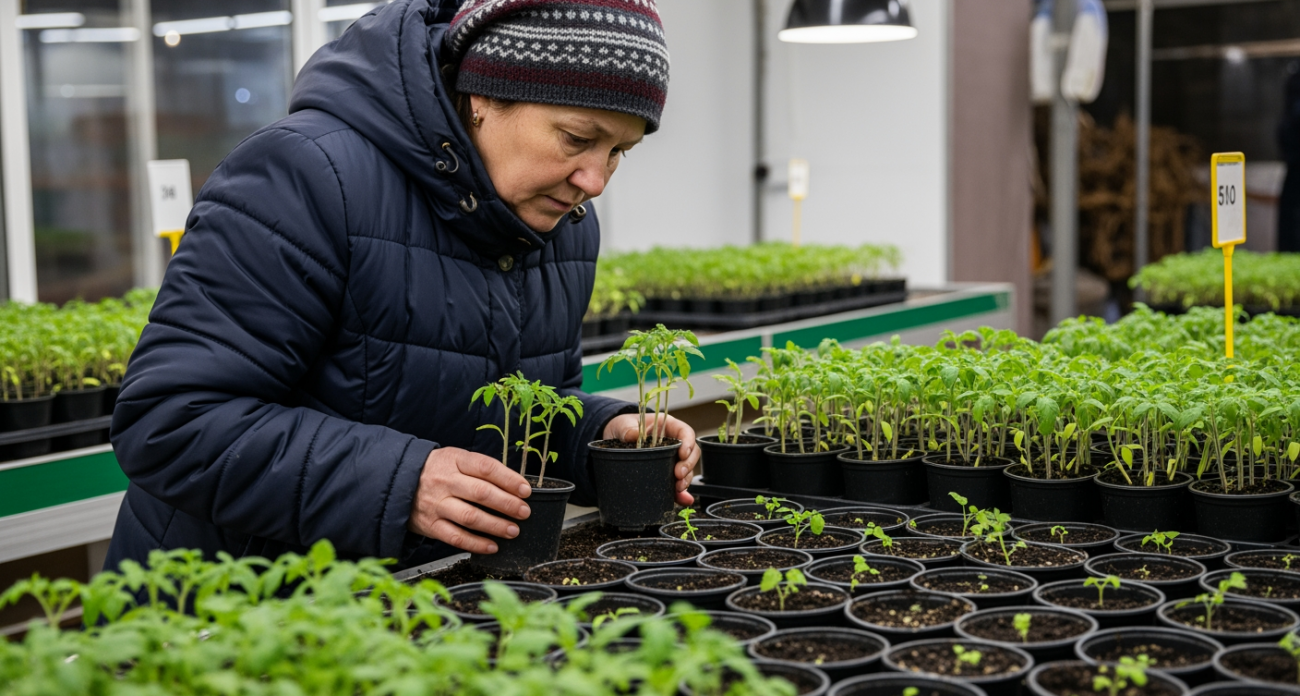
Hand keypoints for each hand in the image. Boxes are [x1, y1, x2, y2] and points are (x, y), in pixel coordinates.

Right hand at [408, 447, 531, 553]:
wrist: (397, 482)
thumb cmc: (436, 470)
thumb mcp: (455, 459)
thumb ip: (480, 470)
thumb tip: (513, 486)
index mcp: (454, 460)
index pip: (486, 468)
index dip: (509, 479)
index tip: (525, 490)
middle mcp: (445, 482)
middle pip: (481, 493)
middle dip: (507, 504)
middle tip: (524, 512)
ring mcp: (436, 504)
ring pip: (471, 517)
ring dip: (496, 526)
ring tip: (513, 530)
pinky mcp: (430, 525)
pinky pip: (456, 538)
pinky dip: (477, 544)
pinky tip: (492, 546)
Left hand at [603, 413, 697, 505]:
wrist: (616, 439)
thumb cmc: (624, 427)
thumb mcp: (623, 424)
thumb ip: (628, 429)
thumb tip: (633, 435)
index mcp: (668, 427)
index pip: (685, 432)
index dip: (688, 442)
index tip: (683, 453)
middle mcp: (673, 443)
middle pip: (691, 453)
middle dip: (688, 465)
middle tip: (679, 474)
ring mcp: (671, 460)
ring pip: (687, 469)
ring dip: (686, 479)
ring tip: (678, 487)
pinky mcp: (665, 474)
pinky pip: (676, 484)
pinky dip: (681, 494)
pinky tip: (683, 499)